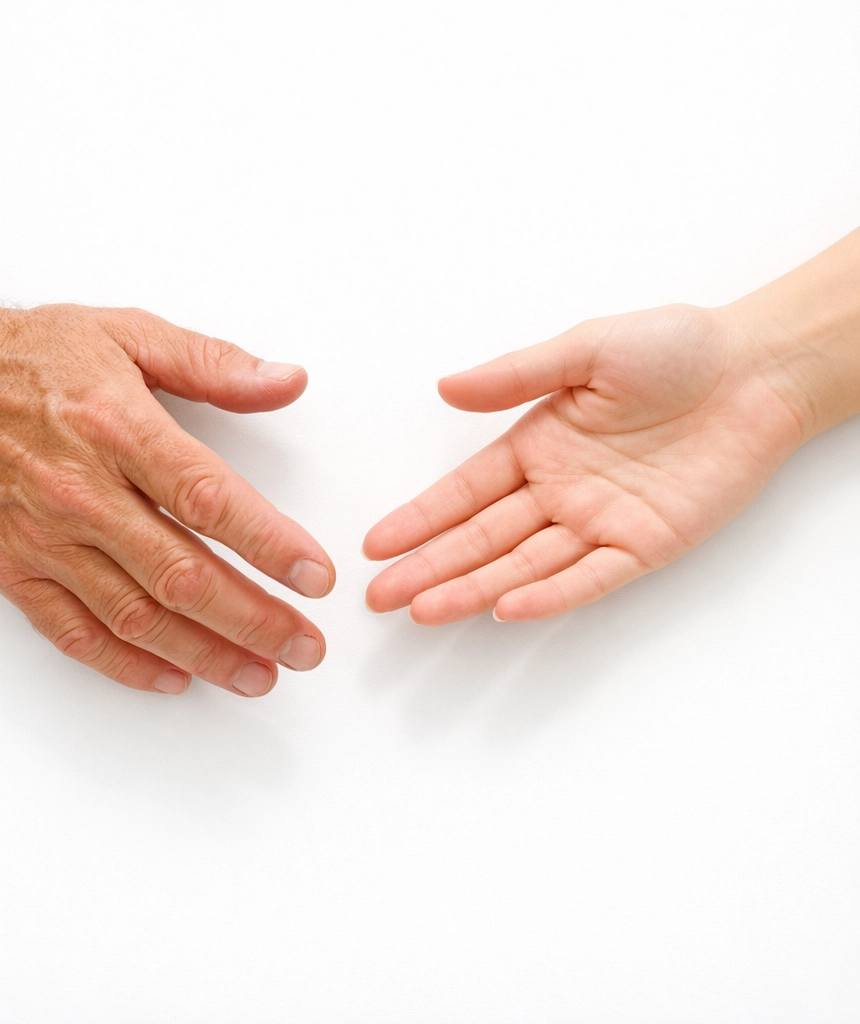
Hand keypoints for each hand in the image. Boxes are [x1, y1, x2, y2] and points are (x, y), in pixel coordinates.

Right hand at [0, 300, 334, 695]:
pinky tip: (176, 678)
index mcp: (118, 428)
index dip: (270, 544)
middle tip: (305, 647)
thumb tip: (289, 381)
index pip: (209, 500)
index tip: (316, 578)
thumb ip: (215, 364)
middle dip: (254, 619)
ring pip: (136, 615)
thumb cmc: (31, 356)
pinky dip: (126, 664)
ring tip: (260, 676)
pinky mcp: (9, 568)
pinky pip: (73, 632)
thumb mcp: (129, 334)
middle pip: (182, 573)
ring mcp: (42, 538)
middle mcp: (80, 491)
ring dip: (205, 654)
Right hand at [364, 303, 809, 623]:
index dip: (419, 519)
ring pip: (523, 564)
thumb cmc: (675, 350)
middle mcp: (559, 490)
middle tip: (379, 596)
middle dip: (429, 567)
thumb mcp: (584, 350)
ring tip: (423, 610)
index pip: (464, 492)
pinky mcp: (644, 543)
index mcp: (538, 444)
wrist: (756, 370)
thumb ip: (514, 376)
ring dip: (473, 588)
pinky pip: (590, 576)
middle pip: (481, 538)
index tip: (376, 545)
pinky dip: (549, 594)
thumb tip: (446, 387)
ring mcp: (598, 521)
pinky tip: (506, 607)